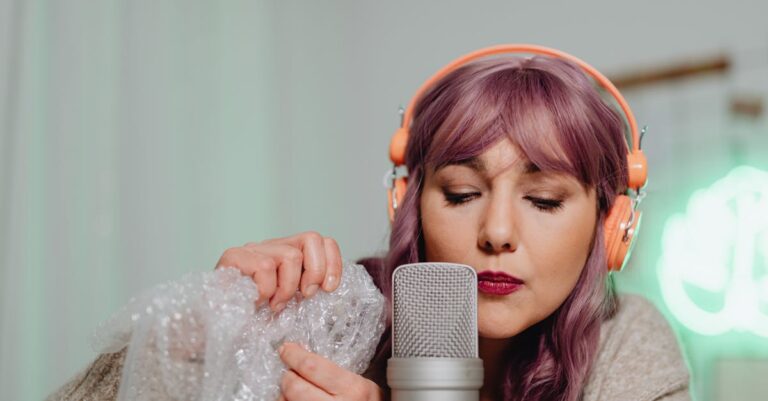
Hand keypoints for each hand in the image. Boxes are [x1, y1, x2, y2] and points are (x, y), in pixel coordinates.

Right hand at [215, 231, 342, 311]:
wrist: (211, 327)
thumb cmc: (252, 317)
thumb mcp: (289, 303)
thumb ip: (306, 290)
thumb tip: (331, 287)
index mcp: (288, 253)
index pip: (321, 241)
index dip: (332, 263)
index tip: (328, 288)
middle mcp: (272, 246)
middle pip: (311, 238)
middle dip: (315, 271)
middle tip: (303, 296)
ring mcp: (252, 249)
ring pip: (290, 256)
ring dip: (287, 289)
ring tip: (274, 305)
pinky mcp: (234, 256)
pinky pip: (265, 267)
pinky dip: (266, 291)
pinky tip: (256, 302)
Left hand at [277, 342, 381, 400]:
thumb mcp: (365, 386)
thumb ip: (338, 373)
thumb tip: (305, 356)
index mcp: (353, 389)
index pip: (312, 366)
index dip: (294, 355)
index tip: (287, 349)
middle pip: (294, 387)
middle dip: (287, 376)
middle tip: (290, 373)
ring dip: (284, 395)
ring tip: (294, 391)